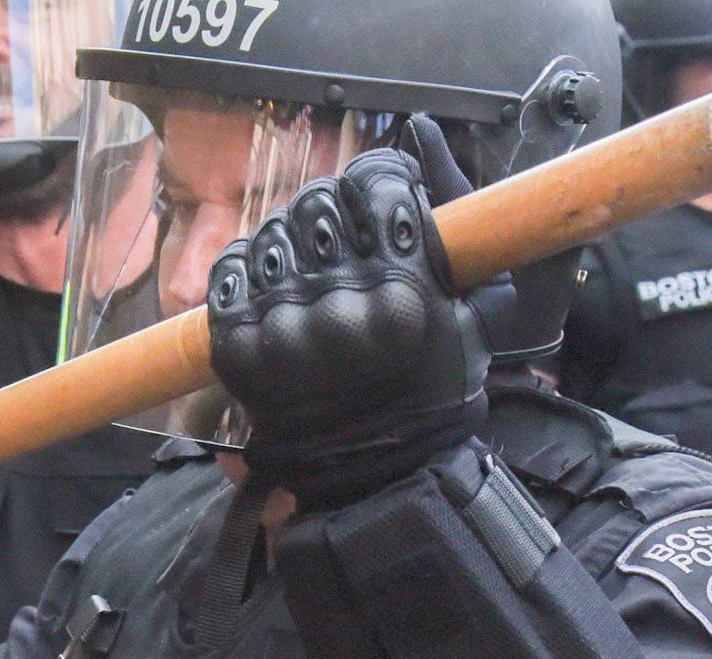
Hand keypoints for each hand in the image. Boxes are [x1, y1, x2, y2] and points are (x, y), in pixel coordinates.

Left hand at [207, 140, 489, 507]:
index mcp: (404, 293)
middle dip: (330, 221)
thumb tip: (421, 130)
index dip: (376, 189)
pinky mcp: (241, 350)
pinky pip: (229, 273)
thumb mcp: (483, 312)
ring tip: (308, 287)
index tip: (379, 217)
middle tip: (341, 257)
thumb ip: (465, 216)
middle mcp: (341, 309)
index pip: (374, 183)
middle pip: (317, 204)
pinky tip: (273, 298)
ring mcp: (285, 331)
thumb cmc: (436, 391)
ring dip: (288, 250)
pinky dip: (246, 275)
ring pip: (272, 235)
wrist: (381, 476)